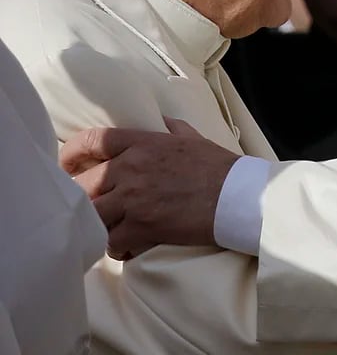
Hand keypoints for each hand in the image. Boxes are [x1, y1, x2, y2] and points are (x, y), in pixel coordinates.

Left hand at [59, 117, 238, 260]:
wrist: (237, 195)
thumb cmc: (219, 166)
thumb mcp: (193, 138)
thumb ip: (172, 128)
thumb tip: (162, 122)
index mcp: (143, 143)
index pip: (93, 140)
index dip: (72, 153)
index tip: (67, 165)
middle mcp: (132, 168)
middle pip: (83, 183)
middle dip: (82, 197)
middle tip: (91, 206)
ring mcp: (135, 198)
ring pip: (92, 216)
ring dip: (99, 224)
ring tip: (111, 229)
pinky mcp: (142, 227)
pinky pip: (111, 242)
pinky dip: (117, 248)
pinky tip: (129, 247)